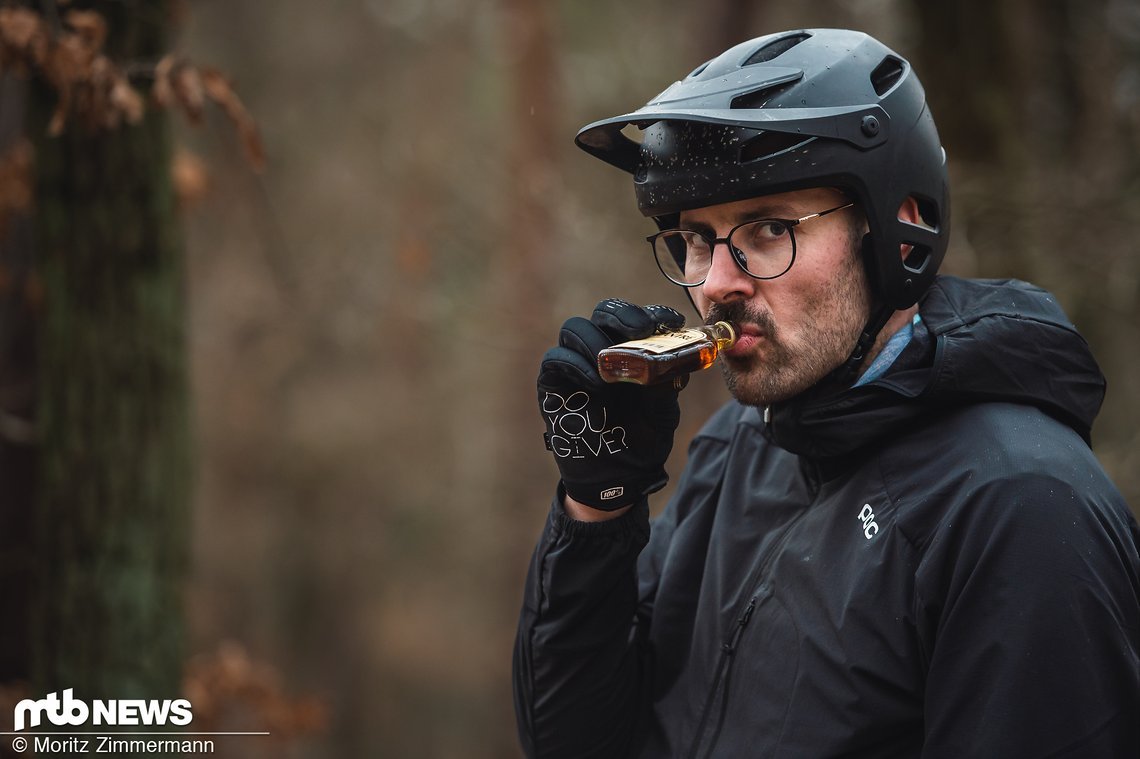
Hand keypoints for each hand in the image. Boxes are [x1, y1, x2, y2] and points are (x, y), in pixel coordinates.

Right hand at [538, 298, 686, 509]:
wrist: (619, 476)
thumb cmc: (641, 439)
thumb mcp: (663, 411)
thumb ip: (666, 383)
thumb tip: (673, 359)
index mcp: (632, 349)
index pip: (636, 317)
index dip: (652, 313)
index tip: (672, 322)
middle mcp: (602, 349)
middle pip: (603, 312)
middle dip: (622, 316)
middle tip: (640, 331)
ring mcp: (575, 363)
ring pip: (575, 328)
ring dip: (596, 341)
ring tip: (611, 367)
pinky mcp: (553, 382)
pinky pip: (556, 358)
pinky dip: (576, 364)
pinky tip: (596, 382)